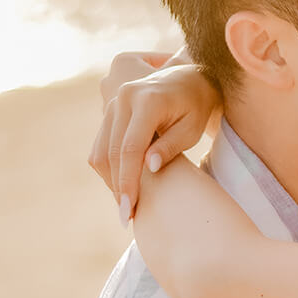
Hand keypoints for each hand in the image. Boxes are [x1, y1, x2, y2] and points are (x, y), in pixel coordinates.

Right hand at [88, 57, 221, 217]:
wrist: (189, 79)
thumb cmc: (196, 106)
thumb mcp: (192, 128)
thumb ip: (171, 146)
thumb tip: (149, 167)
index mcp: (147, 100)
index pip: (130, 148)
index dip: (128, 181)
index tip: (130, 209)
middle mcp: (124, 98)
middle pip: (111, 152)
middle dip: (118, 187)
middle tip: (127, 217)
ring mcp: (113, 103)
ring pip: (101, 151)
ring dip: (111, 181)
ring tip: (127, 205)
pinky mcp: (109, 112)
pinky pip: (101, 145)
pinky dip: (109, 169)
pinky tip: (123, 186)